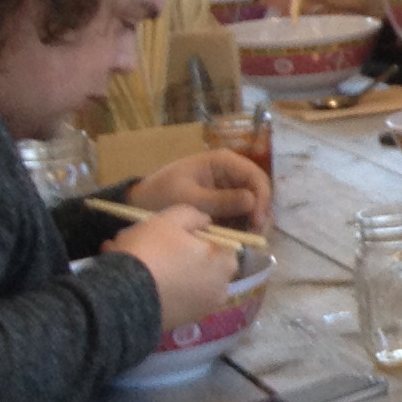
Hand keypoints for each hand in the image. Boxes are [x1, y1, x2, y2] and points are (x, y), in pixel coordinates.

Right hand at [103, 209, 237, 329]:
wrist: (120, 297)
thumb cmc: (151, 252)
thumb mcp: (170, 219)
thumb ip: (193, 216)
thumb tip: (205, 222)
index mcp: (225, 265)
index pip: (219, 245)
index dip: (196, 237)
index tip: (172, 235)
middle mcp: (220, 291)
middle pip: (201, 265)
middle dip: (178, 255)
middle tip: (148, 246)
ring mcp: (199, 311)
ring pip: (182, 282)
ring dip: (162, 271)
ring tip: (132, 263)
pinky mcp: (178, 324)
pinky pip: (170, 299)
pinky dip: (155, 289)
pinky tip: (130, 279)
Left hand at [128, 149, 272, 230]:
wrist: (140, 203)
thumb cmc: (161, 194)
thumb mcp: (188, 198)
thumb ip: (220, 200)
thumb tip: (252, 202)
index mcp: (224, 162)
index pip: (254, 176)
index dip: (261, 198)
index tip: (257, 220)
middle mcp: (232, 173)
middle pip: (259, 191)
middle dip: (260, 213)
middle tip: (254, 235)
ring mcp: (230, 188)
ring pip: (255, 205)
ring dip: (254, 222)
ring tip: (246, 239)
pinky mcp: (227, 204)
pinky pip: (243, 214)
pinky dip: (244, 226)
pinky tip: (239, 238)